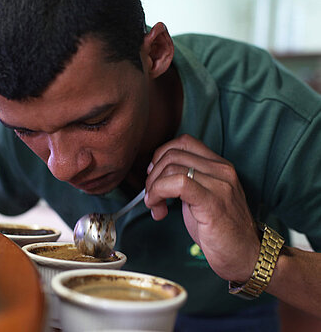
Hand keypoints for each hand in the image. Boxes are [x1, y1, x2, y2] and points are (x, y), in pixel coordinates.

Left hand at [144, 134, 259, 282]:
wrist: (247, 256)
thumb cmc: (222, 230)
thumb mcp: (202, 197)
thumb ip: (186, 181)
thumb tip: (155, 174)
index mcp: (219, 166)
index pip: (184, 142)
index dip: (161, 156)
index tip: (154, 176)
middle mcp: (222, 170)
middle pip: (173, 154)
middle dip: (153, 175)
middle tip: (151, 196)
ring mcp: (220, 185)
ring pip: (172, 167)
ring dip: (153, 187)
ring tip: (155, 206)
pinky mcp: (213, 202)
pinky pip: (178, 183)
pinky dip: (159, 192)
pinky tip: (158, 208)